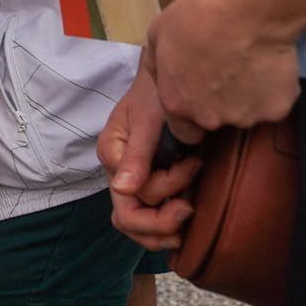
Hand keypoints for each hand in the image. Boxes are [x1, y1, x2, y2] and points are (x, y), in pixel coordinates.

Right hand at [100, 61, 199, 250]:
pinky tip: (192, 204)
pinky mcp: (153, 182)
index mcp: (112, 156)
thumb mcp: (148, 120)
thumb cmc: (157, 92)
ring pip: (140, 225)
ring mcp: (135, 180)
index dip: (164, 191)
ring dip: (169, 225)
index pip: (129, 198)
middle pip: (129, 219)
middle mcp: (120, 173)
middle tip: (192, 207)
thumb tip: (123, 189)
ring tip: (193, 204)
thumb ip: (137, 155)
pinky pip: (156, 216)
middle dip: (162, 222)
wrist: (171, 79)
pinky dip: (174, 221)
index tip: (193, 166)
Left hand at [145, 0, 300, 135]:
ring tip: (248, 61)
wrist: (245, 10)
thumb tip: (164, 80)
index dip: (190, 115)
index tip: (199, 95)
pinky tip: (269, 63)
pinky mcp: (278, 109)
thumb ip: (158, 67)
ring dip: (245, 95)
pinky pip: (274, 102)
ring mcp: (246, 117)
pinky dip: (272, 88)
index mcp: (178, 104)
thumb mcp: (157, 36)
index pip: (183, 132)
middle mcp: (211, 118)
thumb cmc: (196, 18)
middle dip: (218, 101)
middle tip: (224, 68)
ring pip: (246, 112)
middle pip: (215, 119)